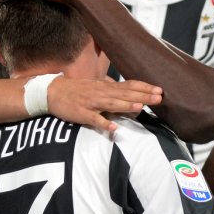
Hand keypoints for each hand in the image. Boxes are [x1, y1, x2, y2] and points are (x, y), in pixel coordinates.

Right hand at [47, 77, 162, 132]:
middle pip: (125, 93)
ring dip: (126, 105)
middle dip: (142, 95)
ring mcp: (91, 103)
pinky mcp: (81, 113)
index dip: (145, 87)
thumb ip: (115, 91)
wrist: (53, 92)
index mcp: (107, 87)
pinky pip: (93, 119)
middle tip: (159, 97)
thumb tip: (132, 94)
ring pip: (111, 103)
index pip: (129, 85)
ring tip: (140, 106)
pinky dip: (103, 123)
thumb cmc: (78, 90)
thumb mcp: (98, 87)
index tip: (160, 90)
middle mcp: (102, 93)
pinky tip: (112, 128)